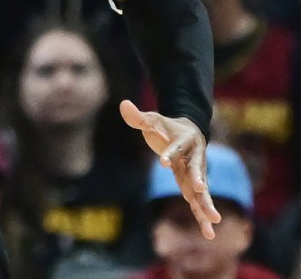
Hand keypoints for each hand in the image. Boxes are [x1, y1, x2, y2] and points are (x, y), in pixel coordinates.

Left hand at [120, 99, 220, 238]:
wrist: (189, 132)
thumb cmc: (166, 127)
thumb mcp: (152, 120)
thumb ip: (137, 116)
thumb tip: (123, 103)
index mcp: (183, 141)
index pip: (175, 148)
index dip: (170, 154)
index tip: (163, 162)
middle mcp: (193, 159)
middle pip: (196, 170)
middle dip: (198, 179)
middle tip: (200, 189)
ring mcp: (195, 174)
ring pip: (202, 191)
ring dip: (206, 205)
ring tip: (214, 221)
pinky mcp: (193, 186)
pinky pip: (198, 202)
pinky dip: (202, 216)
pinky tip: (209, 234)